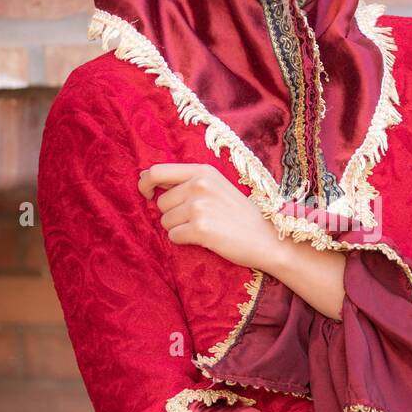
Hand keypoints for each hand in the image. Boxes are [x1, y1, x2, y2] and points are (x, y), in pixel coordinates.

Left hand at [138, 162, 281, 271]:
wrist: (266, 238)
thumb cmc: (239, 214)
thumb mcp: (216, 186)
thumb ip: (187, 181)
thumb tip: (148, 180)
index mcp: (202, 171)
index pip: (157, 171)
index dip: (145, 183)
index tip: (147, 194)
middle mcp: (198, 185)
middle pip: (161, 203)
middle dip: (171, 214)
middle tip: (195, 220)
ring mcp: (199, 207)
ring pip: (166, 221)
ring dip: (178, 229)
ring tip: (203, 228)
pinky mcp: (200, 229)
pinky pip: (173, 237)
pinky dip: (184, 241)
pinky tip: (203, 239)